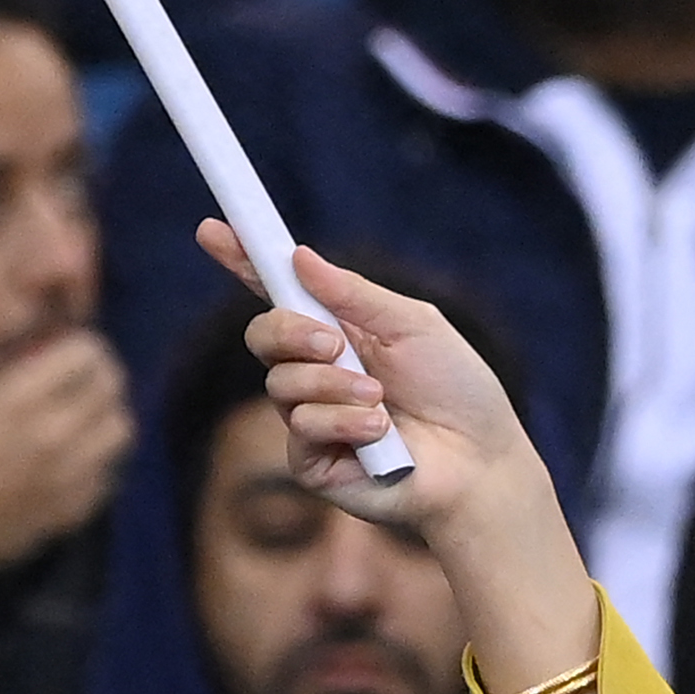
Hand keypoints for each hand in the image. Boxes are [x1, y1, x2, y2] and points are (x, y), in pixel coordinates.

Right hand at [0, 328, 132, 598]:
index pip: (86, 354)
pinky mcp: (76, 510)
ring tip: (86, 421)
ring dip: (106, 418)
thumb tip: (50, 361)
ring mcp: (72, 475)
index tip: (76, 352)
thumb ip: (17, 381)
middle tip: (87, 382)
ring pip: (121, 430)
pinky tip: (74, 463)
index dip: (84, 348)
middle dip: (102, 377)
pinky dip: (97, 462)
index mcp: (19, 398)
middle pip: (112, 388)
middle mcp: (56, 432)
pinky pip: (107, 473)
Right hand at [199, 227, 601, 693]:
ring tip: (380, 400)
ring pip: (280, 383)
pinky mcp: (313, 462)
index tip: (213, 230)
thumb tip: (299, 257)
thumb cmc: (458, 391)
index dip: (243, 260)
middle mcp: (317, 371)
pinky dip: (342, 423)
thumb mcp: (414, 325)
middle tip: (332, 342)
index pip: (280, 291)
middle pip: (262, 334)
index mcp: (340, 329)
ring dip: (332, 385)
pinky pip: (301, 428)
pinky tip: (380, 433)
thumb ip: (356, 294)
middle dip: (289, 331)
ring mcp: (311, 417)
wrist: (482, 463)